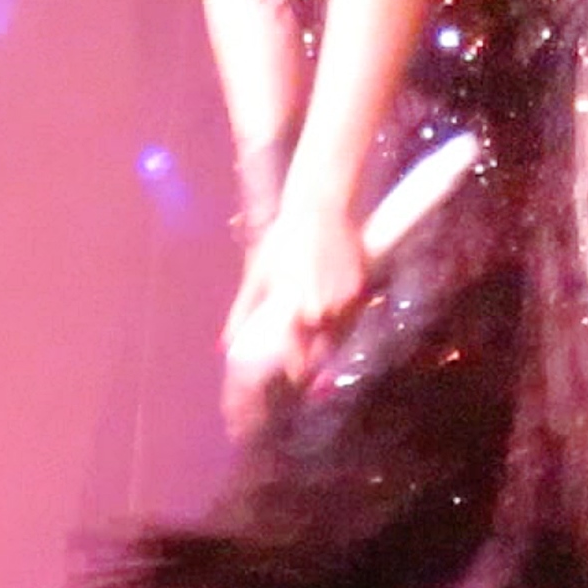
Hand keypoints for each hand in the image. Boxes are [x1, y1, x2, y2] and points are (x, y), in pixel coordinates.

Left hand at [220, 201, 366, 436]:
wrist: (322, 207)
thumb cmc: (284, 239)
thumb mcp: (259, 273)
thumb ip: (244, 310)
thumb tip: (225, 344)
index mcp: (295, 306)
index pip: (296, 356)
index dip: (292, 372)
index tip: (288, 379)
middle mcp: (324, 308)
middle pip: (320, 353)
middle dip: (311, 360)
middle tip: (300, 363)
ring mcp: (346, 299)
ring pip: (338, 335)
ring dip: (327, 340)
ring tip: (315, 333)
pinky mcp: (362, 288)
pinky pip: (351, 316)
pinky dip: (342, 319)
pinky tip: (332, 310)